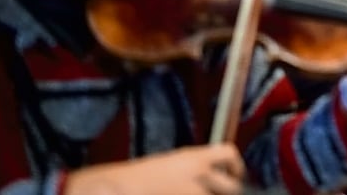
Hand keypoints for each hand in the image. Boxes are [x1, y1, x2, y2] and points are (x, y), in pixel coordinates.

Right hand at [64, 144, 244, 194]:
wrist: (111, 188)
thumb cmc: (136, 178)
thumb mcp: (169, 163)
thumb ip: (194, 169)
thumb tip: (212, 175)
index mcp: (194, 158)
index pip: (229, 155)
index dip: (236, 167)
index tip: (234, 176)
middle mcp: (198, 176)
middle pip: (231, 188)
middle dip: (228, 192)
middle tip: (219, 194)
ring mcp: (191, 194)